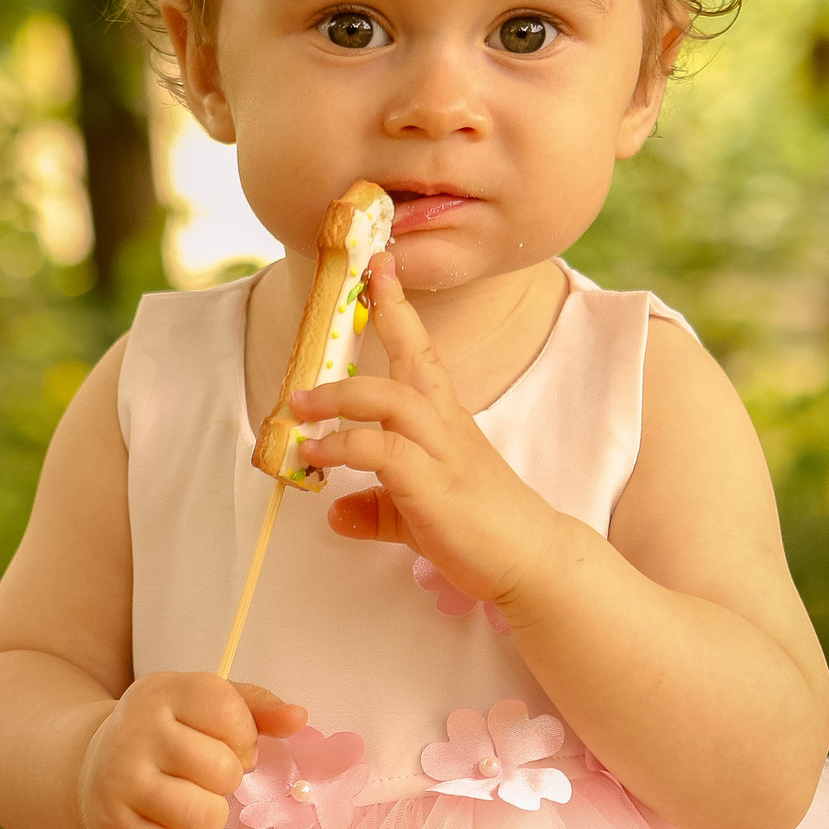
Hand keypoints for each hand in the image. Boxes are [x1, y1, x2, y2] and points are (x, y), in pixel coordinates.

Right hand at [78, 673, 304, 828]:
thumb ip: (257, 708)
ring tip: (190, 804)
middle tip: (201, 777)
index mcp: (162, 692)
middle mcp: (135, 732)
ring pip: (205, 817)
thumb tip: (298, 717)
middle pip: (223, 770)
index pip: (229, 713)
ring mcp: (119, 782)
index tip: (226, 743)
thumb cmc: (166, 735)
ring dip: (211, 818)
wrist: (92, 765)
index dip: (244, 737)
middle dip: (226, 780)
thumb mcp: (204, 707)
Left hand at [292, 252, 569, 609]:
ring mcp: (442, 452)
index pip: (422, 351)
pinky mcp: (433, 485)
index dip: (399, 307)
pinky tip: (315, 457)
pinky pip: (382, 451)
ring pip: (390, 399)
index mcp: (446, 420)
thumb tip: (336, 512)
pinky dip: (344, 448)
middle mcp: (446, 425)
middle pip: (409, 360)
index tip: (380, 267)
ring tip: (296, 409)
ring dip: (338, 398)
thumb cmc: (480, 531)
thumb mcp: (417, 514)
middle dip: (373, 328)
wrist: (532, 561)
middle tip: (325, 323)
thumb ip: (377, 507)